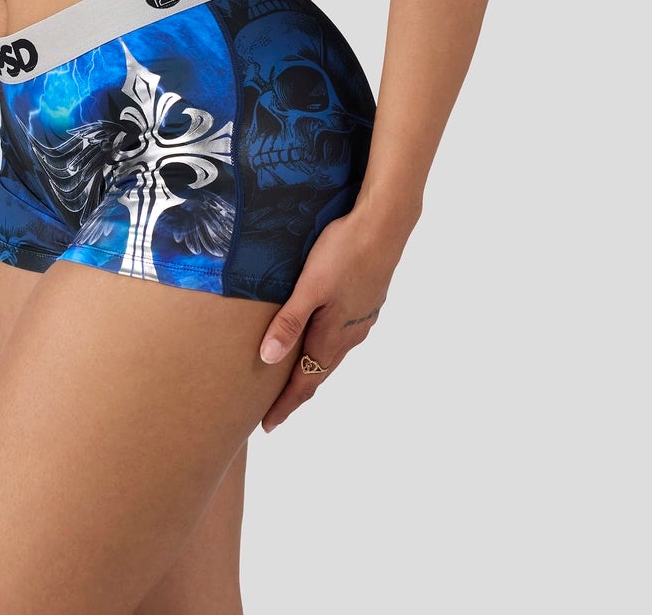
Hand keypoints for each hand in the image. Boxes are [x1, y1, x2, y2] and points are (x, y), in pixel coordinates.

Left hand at [256, 211, 402, 432]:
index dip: (285, 405)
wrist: (384, 227)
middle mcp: (350, 335)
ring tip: (294, 377)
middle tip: (275, 409)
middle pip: (319, 372)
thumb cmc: (343, 252)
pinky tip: (320, 337)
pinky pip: (342, 337)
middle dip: (297, 392)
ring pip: (333, 354)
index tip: (268, 426)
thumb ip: (289, 322)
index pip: (305, 382)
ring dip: (312, 369)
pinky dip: (326, 348)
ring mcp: (362, 320)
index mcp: (333, 336)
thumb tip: (267, 360)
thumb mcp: (309, 287)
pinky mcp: (367, 303)